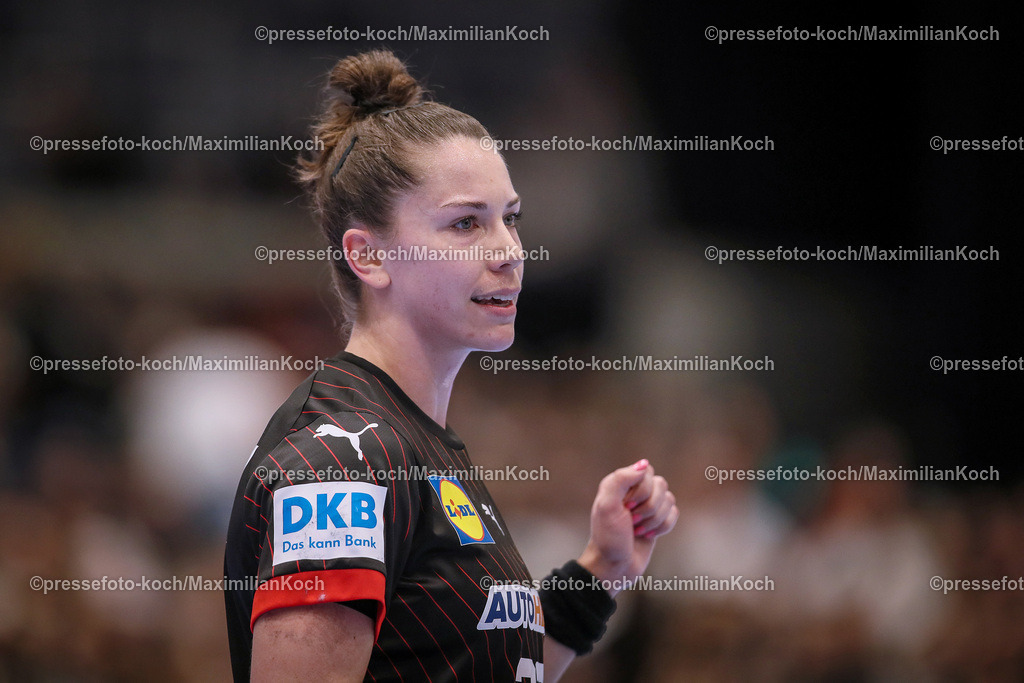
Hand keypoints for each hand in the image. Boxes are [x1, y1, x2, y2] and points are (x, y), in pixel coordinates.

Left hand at [577, 459, 677, 596]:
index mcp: (620, 483)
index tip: (627, 507)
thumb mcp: (606, 506)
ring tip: (637, 530)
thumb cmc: (608, 537)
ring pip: (670, 499)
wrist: (614, 566)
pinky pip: (674, 514)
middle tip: (632, 521)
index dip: (642, 491)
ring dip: (655, 519)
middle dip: (649, 508)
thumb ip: (620, 480)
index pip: (646, 472)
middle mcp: (635, 491)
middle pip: (661, 485)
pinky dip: (663, 527)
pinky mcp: (658, 519)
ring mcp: (648, 505)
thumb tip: (644, 464)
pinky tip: (647, 535)